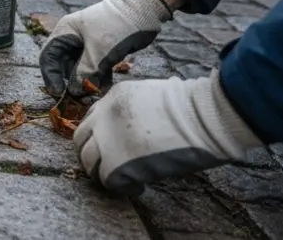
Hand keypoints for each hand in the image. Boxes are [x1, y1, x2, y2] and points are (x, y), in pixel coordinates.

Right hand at [39, 0, 173, 97]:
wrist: (142, 12)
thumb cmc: (115, 27)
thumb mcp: (98, 52)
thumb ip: (83, 73)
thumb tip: (74, 92)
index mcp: (65, 32)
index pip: (48, 56)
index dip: (51, 76)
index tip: (58, 92)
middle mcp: (73, 38)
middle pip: (63, 64)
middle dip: (70, 81)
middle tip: (78, 97)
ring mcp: (87, 44)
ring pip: (80, 68)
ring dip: (85, 82)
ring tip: (92, 95)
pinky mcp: (101, 50)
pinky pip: (94, 68)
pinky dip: (98, 78)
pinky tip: (104, 89)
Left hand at [76, 69, 263, 195]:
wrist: (201, 117)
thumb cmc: (190, 107)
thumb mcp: (152, 95)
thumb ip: (136, 109)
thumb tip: (138, 125)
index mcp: (113, 97)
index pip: (92, 118)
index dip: (98, 135)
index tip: (109, 146)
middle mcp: (104, 116)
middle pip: (81, 140)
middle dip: (90, 154)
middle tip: (106, 167)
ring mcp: (108, 140)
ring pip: (89, 161)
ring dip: (102, 173)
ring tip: (121, 180)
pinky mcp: (117, 163)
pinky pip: (107, 180)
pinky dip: (122, 187)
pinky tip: (139, 187)